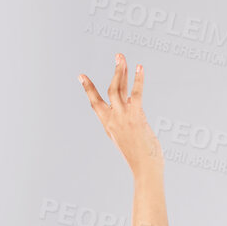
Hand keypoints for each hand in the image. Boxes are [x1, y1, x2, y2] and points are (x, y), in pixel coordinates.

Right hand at [78, 53, 163, 176]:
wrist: (145, 170)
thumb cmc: (141, 160)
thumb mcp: (129, 139)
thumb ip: (128, 122)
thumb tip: (133, 107)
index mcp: (109, 126)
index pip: (96, 104)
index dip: (89, 89)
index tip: (82, 76)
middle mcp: (113, 119)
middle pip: (110, 90)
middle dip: (115, 72)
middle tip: (118, 55)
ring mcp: (123, 117)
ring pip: (118, 88)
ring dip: (121, 70)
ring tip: (122, 57)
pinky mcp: (135, 116)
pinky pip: (136, 93)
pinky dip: (138, 79)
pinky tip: (139, 68)